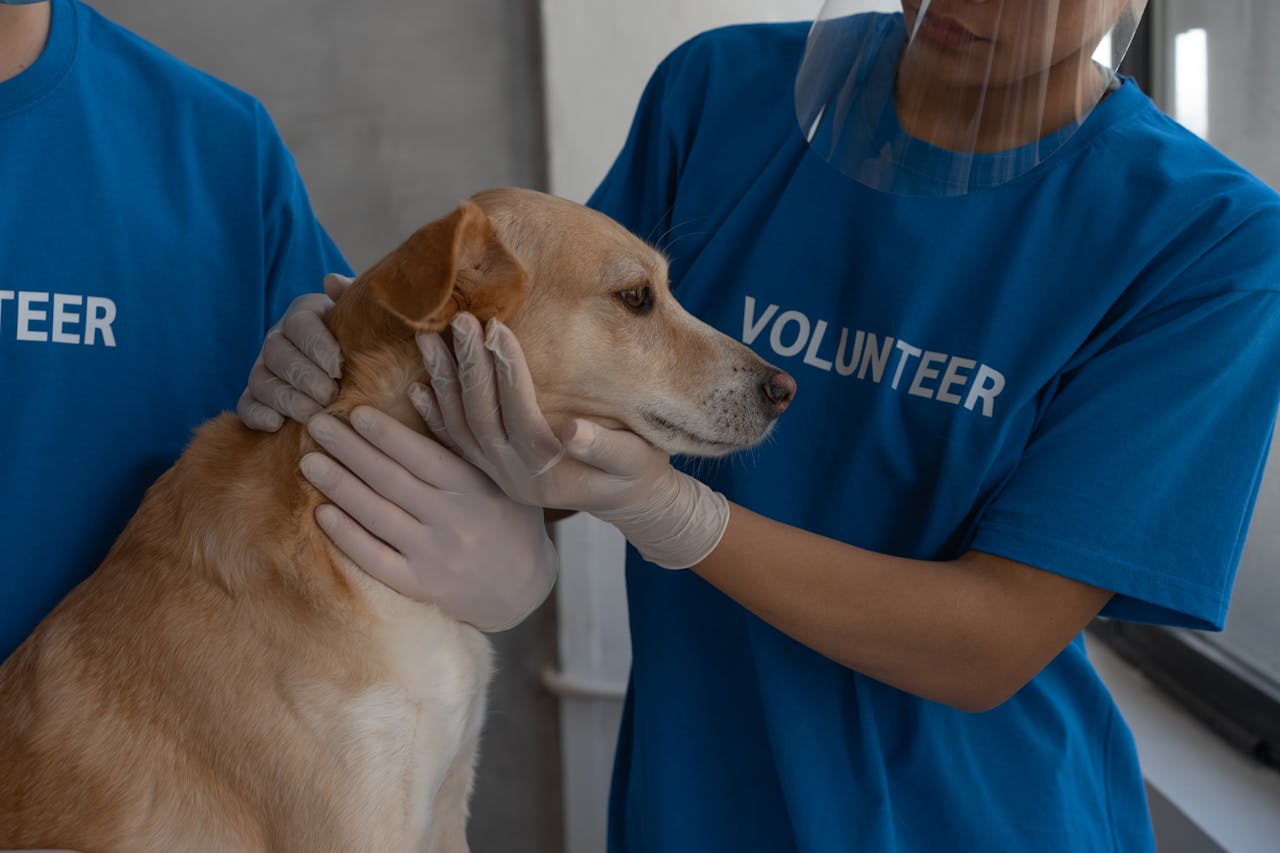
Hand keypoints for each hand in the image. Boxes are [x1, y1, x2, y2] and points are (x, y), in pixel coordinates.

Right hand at [237, 273, 350, 430]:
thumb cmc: (362, 341)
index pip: (300, 323)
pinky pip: (245, 405)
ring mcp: (264, 368)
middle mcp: (278, 338)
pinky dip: (257, 415)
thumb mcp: (365, 319)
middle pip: (278, 353)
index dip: (317, 345)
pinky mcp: (256, 396)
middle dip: (304, 376)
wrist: (354, 368)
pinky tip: (277, 426)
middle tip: (330, 395)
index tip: (340, 366)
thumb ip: (354, 298)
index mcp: (304, 314)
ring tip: (313, 414)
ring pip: (261, 380)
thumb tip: (332, 281)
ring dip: (285, 399)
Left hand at [299, 403, 556, 631]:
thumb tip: (415, 391)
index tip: (356, 412)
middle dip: (350, 451)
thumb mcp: (499, 475)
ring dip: (340, 487)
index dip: (387, 435)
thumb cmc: (508, 518)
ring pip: (378, 516)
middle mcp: (454, 522)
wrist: (523, 587)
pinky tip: (322, 513)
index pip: (423, 457)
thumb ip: (457, 437)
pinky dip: (347, 536)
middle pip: (392, 481)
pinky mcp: (420, 586)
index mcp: (474, 489)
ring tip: (309, 462)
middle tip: (317, 425)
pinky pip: (376, 560)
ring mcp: (435, 556)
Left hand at [417, 312, 729, 568]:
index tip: (496, 326)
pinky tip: (420, 386)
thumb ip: (607, 448)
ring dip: (443, 382)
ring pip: (460, 428)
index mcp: (548, 469)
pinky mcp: (491, 472)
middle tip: (458, 320)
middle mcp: (515, 475)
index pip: (520, 412)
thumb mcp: (636, 461)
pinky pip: (455, 444)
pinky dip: (436, 414)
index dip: (506, 370)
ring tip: (427, 339)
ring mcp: (498, 475)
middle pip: (481, 416)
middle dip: (469, 365)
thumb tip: (574, 429)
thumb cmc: (638, 473)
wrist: (626, 503)